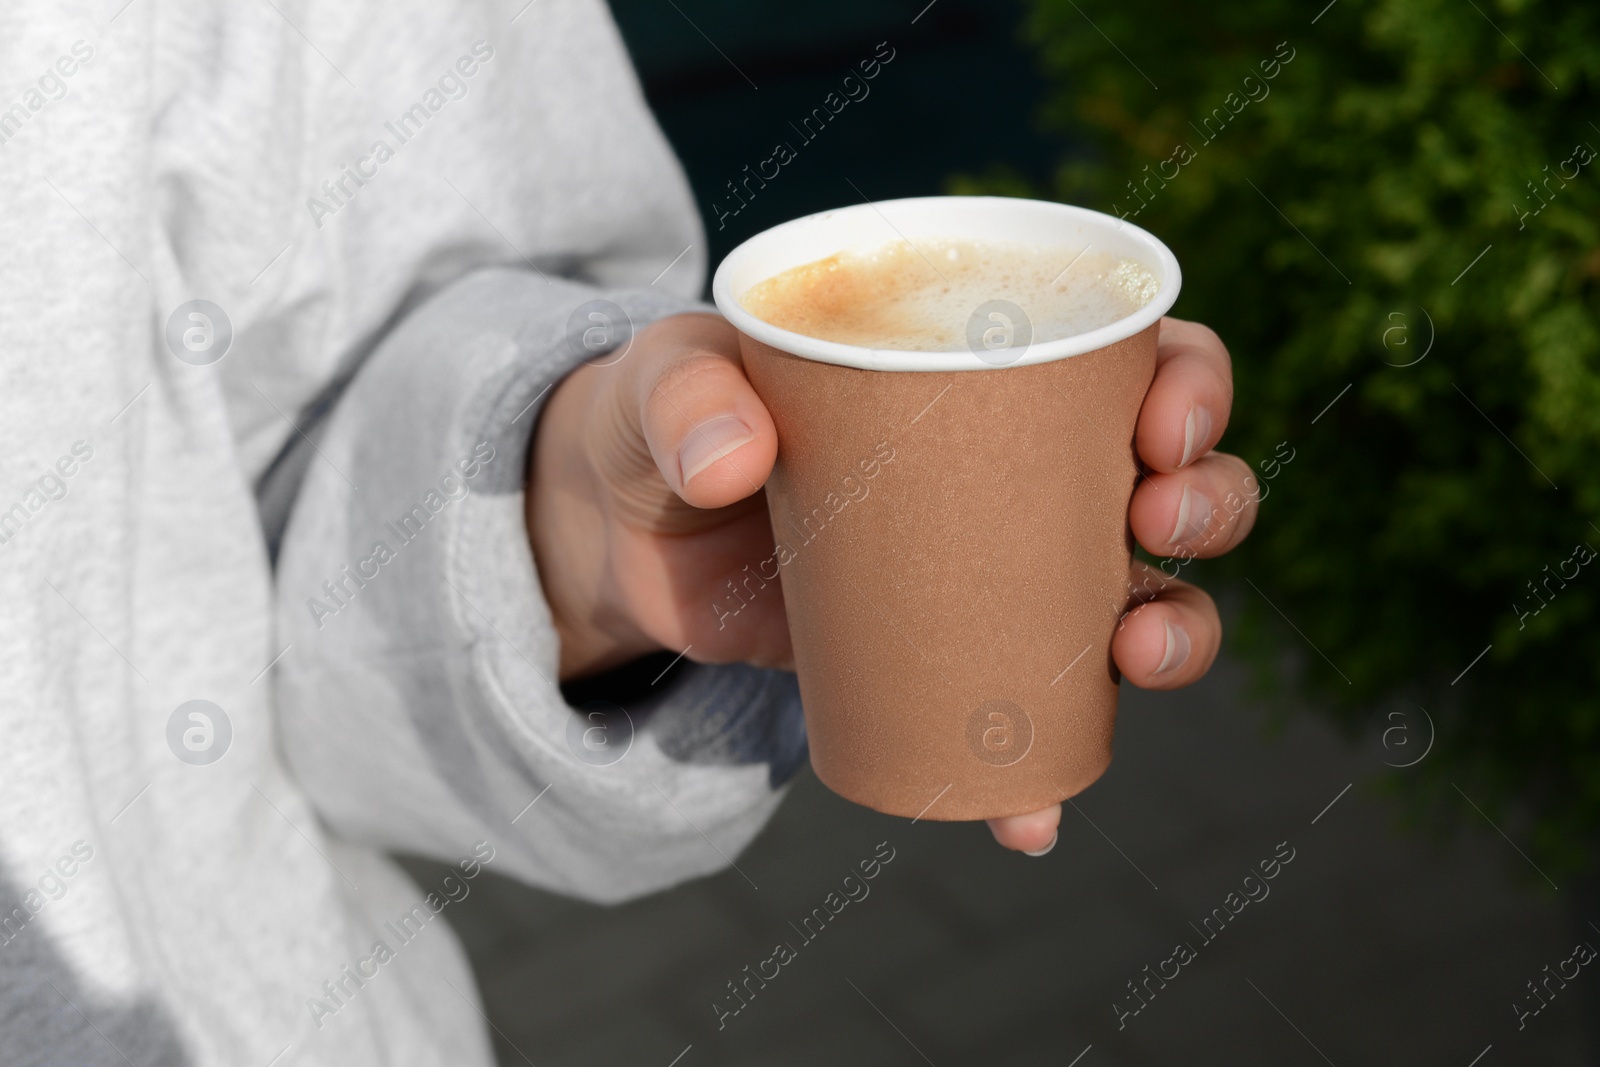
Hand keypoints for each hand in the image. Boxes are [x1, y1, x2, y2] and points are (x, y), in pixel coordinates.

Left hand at [527, 313, 1256, 853]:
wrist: (627, 540)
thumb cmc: (665, 423)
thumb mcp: (663, 384)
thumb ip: (684, 399)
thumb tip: (735, 463)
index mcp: (984, 365)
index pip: (1130, 352)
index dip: (1188, 380)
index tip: (1157, 427)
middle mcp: (1019, 466)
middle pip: (1171, 477)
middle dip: (1208, 502)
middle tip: (1154, 521)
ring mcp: (996, 569)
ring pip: (1139, 597)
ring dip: (1176, 632)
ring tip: (1132, 657)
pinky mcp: (950, 657)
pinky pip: (1034, 717)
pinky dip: (1045, 776)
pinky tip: (1030, 818)